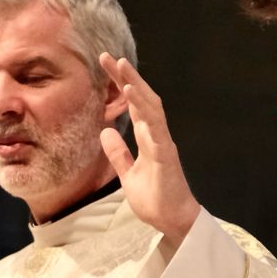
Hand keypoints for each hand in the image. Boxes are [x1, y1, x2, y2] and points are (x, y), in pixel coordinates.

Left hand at [98, 54, 200, 245]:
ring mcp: (163, 144)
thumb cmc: (155, 198)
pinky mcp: (166, 157)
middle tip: (108, 57)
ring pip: (151, 110)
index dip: (120, 84)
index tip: (104, 64)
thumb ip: (118, 153)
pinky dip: (146, 115)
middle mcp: (157, 135)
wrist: (172, 220)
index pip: (133, 104)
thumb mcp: (127, 173)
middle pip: (143, 99)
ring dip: (138, 89)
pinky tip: (135, 100)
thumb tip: (105, 131)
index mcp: (148, 137)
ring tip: (123, 70)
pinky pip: (157, 132)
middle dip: (127, 77)